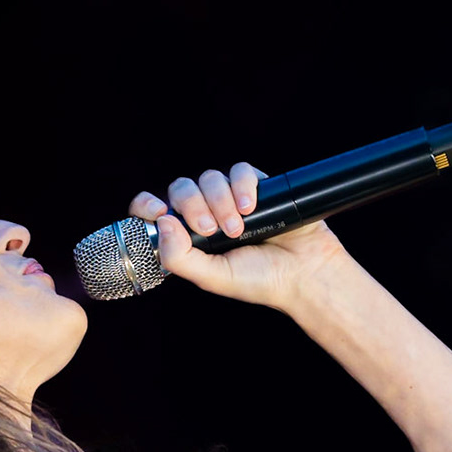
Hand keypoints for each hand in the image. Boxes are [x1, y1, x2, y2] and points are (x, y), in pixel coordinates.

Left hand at [129, 161, 346, 307]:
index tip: (159, 212)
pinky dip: (242, 185)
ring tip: (239, 228)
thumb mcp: (211, 278)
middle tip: (211, 230)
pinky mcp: (256, 186)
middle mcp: (205, 213)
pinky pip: (239, 170)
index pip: (153, 209)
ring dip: (220, 201)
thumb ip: (179, 257)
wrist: (304, 273)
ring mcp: (230, 198)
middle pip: (181, 188)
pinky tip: (251, 207)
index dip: (147, 204)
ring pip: (209, 178)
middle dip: (193, 206)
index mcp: (187, 235)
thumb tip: (163, 220)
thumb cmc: (258, 280)